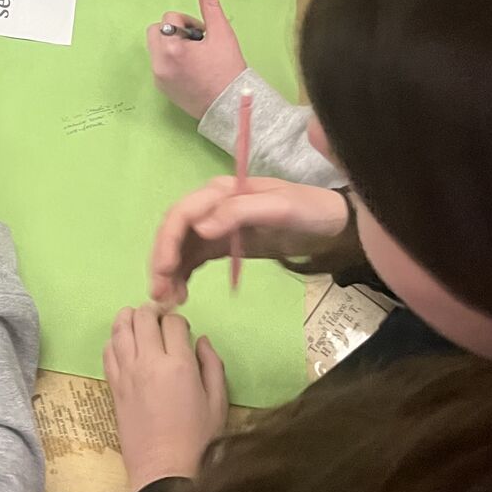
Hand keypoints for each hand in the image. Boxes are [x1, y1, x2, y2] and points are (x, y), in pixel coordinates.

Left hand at [104, 305, 227, 491]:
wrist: (164, 471)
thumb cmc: (198, 440)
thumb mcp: (218, 403)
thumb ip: (212, 365)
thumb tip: (201, 339)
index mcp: (179, 365)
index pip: (173, 322)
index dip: (179, 320)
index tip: (182, 330)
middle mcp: (149, 362)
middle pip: (142, 317)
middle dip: (152, 312)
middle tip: (160, 320)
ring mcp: (127, 373)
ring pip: (120, 327)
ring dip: (129, 318)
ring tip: (139, 321)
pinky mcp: (113, 385)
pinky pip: (108, 350)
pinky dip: (115, 339)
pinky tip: (125, 344)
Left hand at [147, 0, 246, 119]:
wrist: (231, 107)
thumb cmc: (229, 70)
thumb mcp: (222, 33)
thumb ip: (210, 4)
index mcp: (172, 48)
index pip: (170, 18)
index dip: (188, 22)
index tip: (203, 34)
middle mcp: (160, 62)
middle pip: (156, 30)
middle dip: (174, 31)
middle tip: (196, 42)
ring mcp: (158, 76)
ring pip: (156, 47)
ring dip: (171, 45)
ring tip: (194, 56)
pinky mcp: (161, 87)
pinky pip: (159, 64)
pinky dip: (171, 61)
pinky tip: (191, 69)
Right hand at [150, 176, 350, 307]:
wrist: (333, 225)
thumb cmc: (309, 211)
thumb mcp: (280, 208)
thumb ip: (240, 212)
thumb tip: (200, 229)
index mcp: (220, 191)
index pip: (182, 213)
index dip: (168, 241)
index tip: (165, 270)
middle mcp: (211, 205)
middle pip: (174, 231)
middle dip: (162, 260)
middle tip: (158, 293)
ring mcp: (216, 225)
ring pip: (180, 247)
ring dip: (168, 271)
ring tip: (167, 300)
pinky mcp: (222, 244)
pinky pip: (193, 258)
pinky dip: (182, 275)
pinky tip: (181, 294)